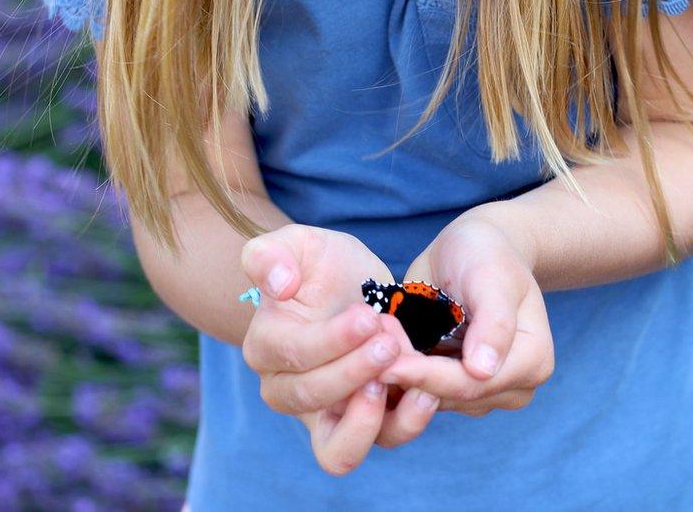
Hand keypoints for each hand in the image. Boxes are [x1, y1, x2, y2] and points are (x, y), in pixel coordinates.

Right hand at [241, 224, 408, 474]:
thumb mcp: (298, 244)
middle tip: (389, 342)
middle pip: (311, 400)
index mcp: (265, 348)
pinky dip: (405, 424)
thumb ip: (272, 254)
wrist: (355, 290)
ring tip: (408, 378)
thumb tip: (276, 285)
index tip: (367, 316)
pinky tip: (427, 392)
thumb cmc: (322, 267)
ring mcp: (325, 416)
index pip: (291, 355)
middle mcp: (286, 392)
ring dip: (374, 417)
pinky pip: (378, 442)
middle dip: (354, 372)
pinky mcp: (364, 424)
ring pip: (339, 449)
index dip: (330, 340)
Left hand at [380, 213, 553, 415]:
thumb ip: (493, 321)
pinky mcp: (455, 387)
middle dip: (407, 374)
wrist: (474, 249)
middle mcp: (513, 386)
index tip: (383, 366)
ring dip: (398, 373)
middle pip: (450, 396)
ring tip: (370, 341)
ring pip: (431, 399)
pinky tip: (376, 349)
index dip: (426, 377)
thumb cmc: (486, 253)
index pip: (472, 383)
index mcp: (532, 361)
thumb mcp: (491, 276)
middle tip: (364, 348)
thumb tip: (483, 370)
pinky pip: (420, 391)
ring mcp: (484, 391)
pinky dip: (398, 372)